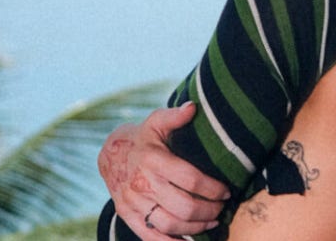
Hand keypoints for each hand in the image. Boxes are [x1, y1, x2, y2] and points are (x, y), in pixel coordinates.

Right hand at [99, 102, 230, 238]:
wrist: (109, 155)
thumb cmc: (142, 138)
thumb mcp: (156, 122)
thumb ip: (174, 116)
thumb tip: (193, 108)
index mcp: (153, 159)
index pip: (190, 179)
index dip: (213, 188)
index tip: (226, 191)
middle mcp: (142, 183)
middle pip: (184, 206)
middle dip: (209, 210)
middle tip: (221, 208)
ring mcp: (133, 202)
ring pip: (170, 224)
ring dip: (196, 227)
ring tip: (211, 222)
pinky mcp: (128, 215)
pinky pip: (151, 237)